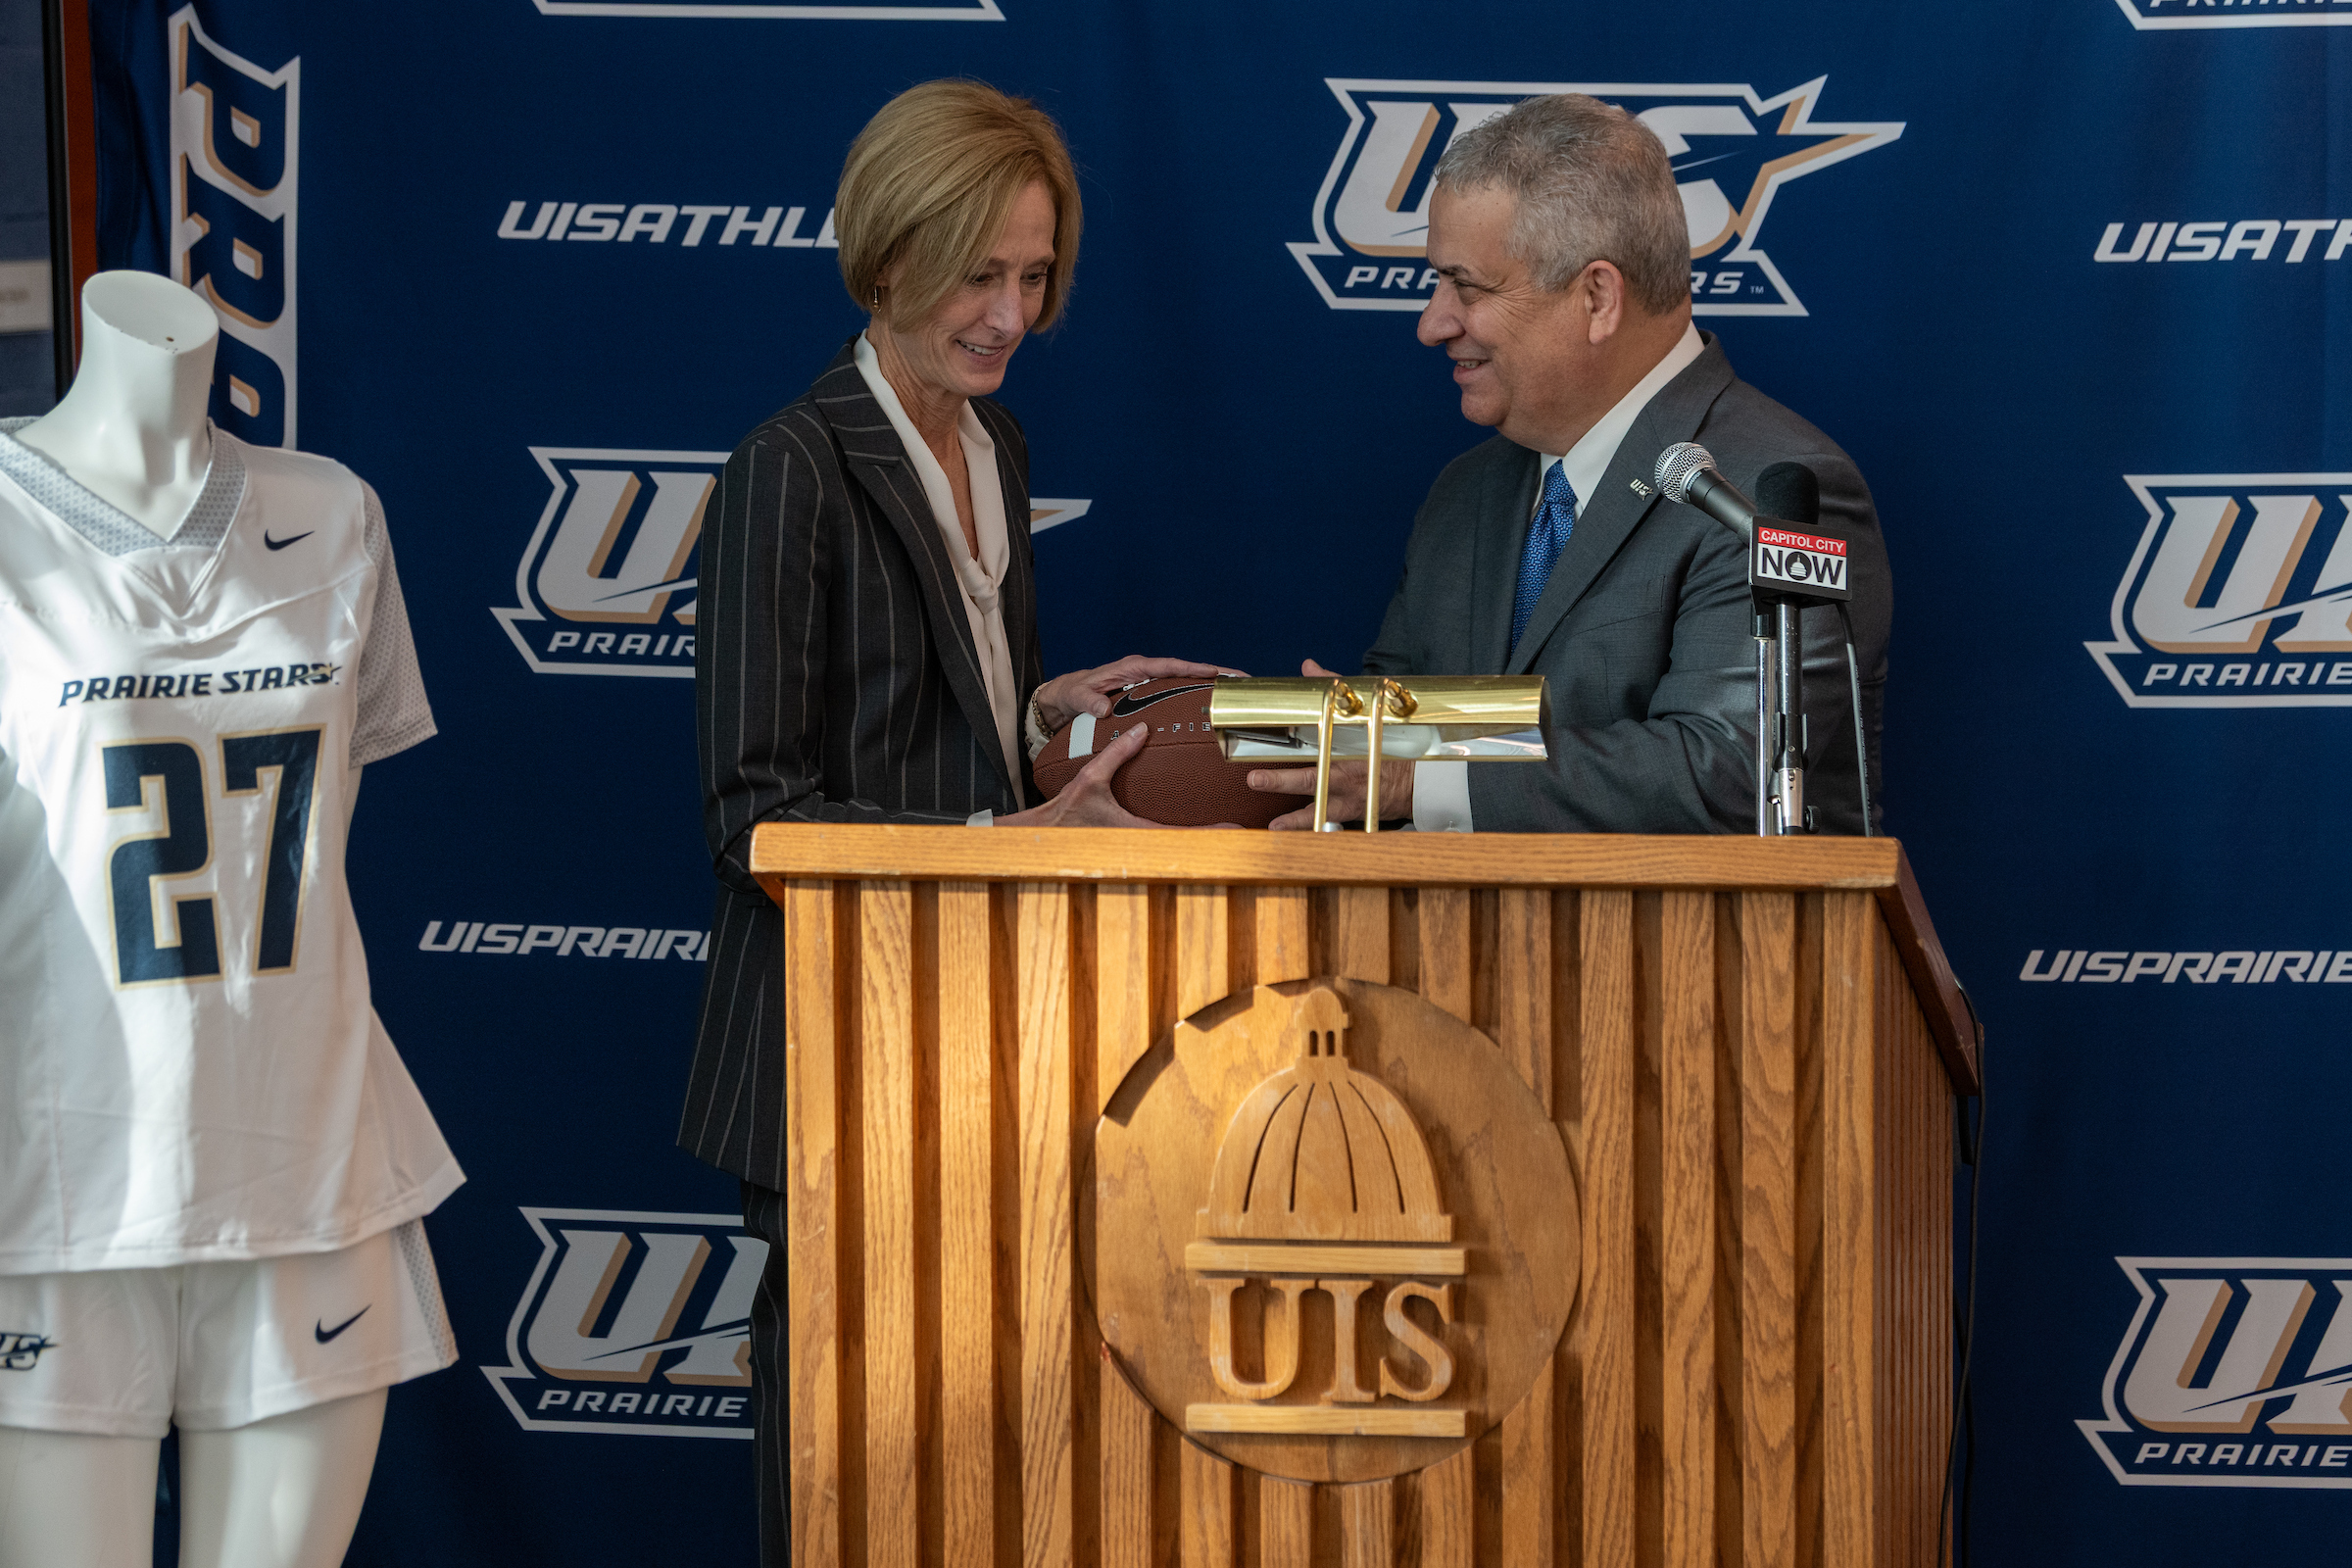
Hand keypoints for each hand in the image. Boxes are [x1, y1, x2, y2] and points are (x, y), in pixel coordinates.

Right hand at [998, 723, 1229, 827]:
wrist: (1045, 833)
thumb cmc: (1064, 810)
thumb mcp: (1090, 777)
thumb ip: (1117, 754)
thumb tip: (1142, 728)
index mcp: (1136, 831)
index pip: (1183, 836)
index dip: (1212, 834)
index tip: (1236, 830)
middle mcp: (1141, 842)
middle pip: (1188, 845)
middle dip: (1216, 839)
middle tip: (1246, 831)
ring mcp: (1138, 844)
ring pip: (1178, 845)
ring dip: (1202, 839)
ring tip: (1230, 830)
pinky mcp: (1133, 840)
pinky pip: (1165, 838)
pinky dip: (1184, 835)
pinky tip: (1196, 827)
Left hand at [1032, 654, 1242, 733]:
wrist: (1064, 697)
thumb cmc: (1072, 693)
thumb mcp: (1077, 696)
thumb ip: (1089, 701)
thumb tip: (1104, 709)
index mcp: (1134, 667)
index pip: (1173, 666)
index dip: (1199, 668)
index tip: (1223, 673)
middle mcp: (1146, 672)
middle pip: (1188, 672)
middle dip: (1216, 675)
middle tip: (1244, 683)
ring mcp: (1148, 683)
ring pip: (1185, 684)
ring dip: (1210, 688)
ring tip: (1238, 697)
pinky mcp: (1147, 695)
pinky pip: (1176, 696)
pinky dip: (1194, 699)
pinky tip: (1210, 712)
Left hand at [1245, 658, 1415, 830]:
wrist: (1419, 778)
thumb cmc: (1390, 742)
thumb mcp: (1364, 710)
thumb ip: (1335, 685)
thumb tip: (1309, 667)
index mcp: (1348, 745)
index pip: (1320, 734)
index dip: (1298, 729)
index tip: (1272, 726)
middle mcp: (1346, 774)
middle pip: (1312, 778)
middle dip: (1283, 780)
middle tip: (1256, 779)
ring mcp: (1348, 797)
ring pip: (1318, 809)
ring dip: (1294, 818)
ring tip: (1274, 825)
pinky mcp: (1351, 813)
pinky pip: (1326, 824)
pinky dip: (1306, 829)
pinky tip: (1282, 833)